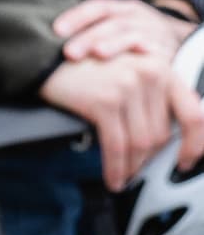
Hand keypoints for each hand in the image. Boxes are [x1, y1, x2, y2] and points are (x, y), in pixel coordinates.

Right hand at [41, 46, 203, 188]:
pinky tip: (112, 177)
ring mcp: (128, 87)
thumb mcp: (127, 73)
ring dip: (132, 168)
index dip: (194, 144)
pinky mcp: (105, 101)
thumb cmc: (84, 69)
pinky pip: (117, 145)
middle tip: (137, 172)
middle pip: (160, 134)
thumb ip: (150, 97)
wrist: (45, 57)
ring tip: (123, 178)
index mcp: (162, 68)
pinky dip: (115, 167)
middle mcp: (151, 74)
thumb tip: (162, 138)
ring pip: (140, 143)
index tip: (184, 162)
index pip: (193, 114)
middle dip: (148, 160)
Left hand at [55, 0, 197, 69]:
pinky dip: (141, 57)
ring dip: (113, 44)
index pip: (97, 7)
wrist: (175, 43)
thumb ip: (88, 32)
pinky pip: (153, 52)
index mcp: (121, 9)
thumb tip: (44, 44)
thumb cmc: (130, 40)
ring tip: (98, 54)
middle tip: (68, 53)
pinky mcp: (165, 50)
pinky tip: (129, 67)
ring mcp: (153, 32)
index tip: (55, 30)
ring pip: (131, 34)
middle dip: (89, 36)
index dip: (76, 17)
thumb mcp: (114, 29)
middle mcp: (137, 17)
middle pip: (111, 22)